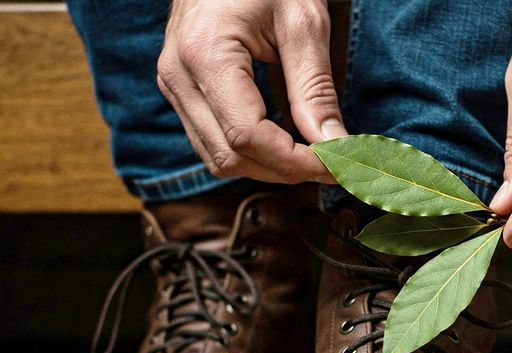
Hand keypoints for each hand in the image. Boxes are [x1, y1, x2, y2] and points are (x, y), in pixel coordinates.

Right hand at [157, 0, 346, 183]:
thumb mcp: (302, 22)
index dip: (296, 161)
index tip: (337, 164)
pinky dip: (251, 153)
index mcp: (205, 54)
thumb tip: (336, 147)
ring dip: (267, 168)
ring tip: (312, 158)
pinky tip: (284, 144)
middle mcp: (178, 75)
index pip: (248, 136)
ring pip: (218, 158)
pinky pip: (211, 141)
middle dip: (285, 170)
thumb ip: (316, 89)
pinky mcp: (180, 89)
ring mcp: (174, 84)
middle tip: (334, 165)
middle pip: (231, 156)